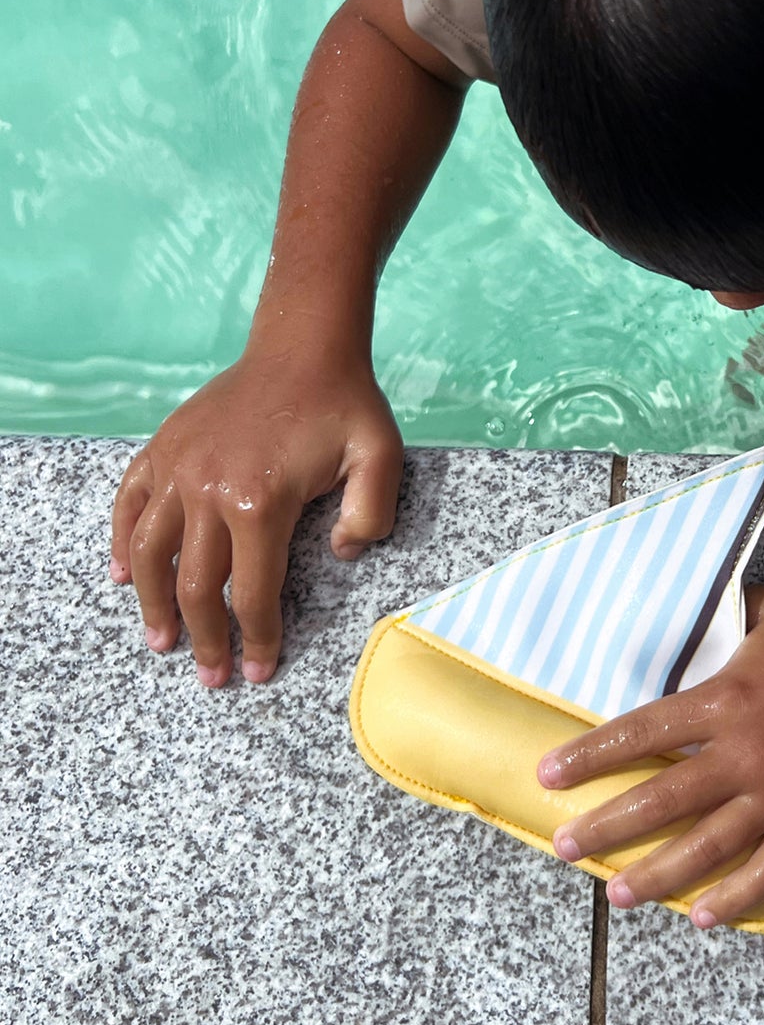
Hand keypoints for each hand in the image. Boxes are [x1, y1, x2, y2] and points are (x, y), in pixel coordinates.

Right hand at [110, 342, 401, 686]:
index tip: (259, 670)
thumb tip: (342, 557)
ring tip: (162, 642)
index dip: (258, 637)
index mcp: (261, 501)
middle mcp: (208, 490)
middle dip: (205, 639)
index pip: (255, 591)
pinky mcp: (162, 449)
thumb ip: (370, 516)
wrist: (303, 347)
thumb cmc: (344, 405)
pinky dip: (122, 544)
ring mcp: (179, 468)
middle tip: (211, 676)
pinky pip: (129, 504)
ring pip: (151, 553)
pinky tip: (122, 577)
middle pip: (197, 585)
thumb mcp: (380, 458)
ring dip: (154, 604)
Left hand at [537, 585, 763, 928]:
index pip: (640, 733)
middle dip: (606, 827)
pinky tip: (705, 916)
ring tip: (618, 893)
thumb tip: (676, 614)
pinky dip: (737, 897)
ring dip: (657, 874)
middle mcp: (745, 752)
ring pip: (706, 847)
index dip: (589, 756)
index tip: (550, 775)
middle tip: (565, 845)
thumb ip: (715, 619)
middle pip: (660, 801)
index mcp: (725, 698)